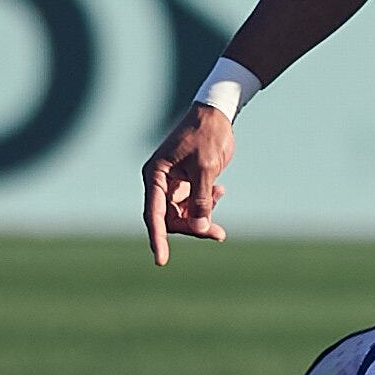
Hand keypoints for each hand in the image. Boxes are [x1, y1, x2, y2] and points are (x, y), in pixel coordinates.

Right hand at [143, 105, 232, 265]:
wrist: (216, 115)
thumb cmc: (207, 136)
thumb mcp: (206, 168)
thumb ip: (201, 199)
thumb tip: (199, 227)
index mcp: (155, 174)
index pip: (153, 214)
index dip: (158, 238)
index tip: (161, 260)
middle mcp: (159, 182)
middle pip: (169, 219)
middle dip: (192, 226)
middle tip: (218, 232)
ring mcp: (172, 184)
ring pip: (182, 215)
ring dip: (202, 218)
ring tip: (220, 197)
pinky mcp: (185, 184)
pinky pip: (192, 206)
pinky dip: (207, 205)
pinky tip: (221, 191)